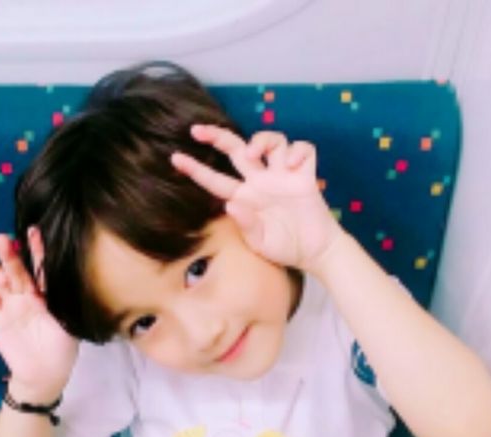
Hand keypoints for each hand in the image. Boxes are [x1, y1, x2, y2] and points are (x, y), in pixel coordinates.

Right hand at [0, 228, 77, 401]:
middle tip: (3, 241)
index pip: (40, 264)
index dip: (37, 247)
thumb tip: (68, 275)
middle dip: (8, 252)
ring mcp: (7, 301)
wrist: (43, 372)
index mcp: (46, 289)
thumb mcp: (69, 321)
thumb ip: (64, 299)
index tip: (34, 232)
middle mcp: (25, 290)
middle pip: (14, 265)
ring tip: (2, 281)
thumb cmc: (62, 345)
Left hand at [170, 124, 345, 273]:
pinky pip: (304, 150)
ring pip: (271, 141)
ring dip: (262, 140)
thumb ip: (246, 225)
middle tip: (197, 131)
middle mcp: (261, 181)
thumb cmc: (285, 248)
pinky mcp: (306, 175)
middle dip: (217, 136)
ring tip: (256, 154)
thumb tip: (230, 205)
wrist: (316, 252)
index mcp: (245, 198)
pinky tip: (294, 165)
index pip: (216, 180)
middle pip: (237, 149)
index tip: (174, 159)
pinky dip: (299, 151)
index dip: (196, 170)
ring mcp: (283, 176)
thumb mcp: (260, 243)